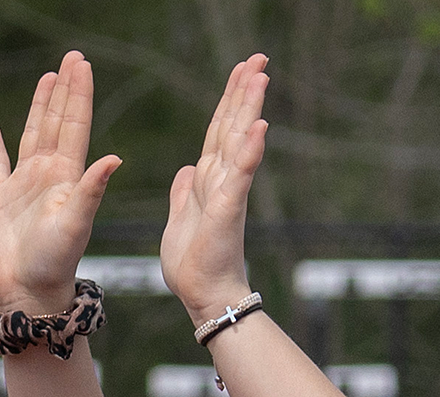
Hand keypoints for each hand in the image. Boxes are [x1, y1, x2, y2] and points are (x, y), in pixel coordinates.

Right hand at [0, 51, 121, 313]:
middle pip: (57, 123)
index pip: (75, 125)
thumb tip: (114, 157)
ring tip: (47, 78)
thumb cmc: (55, 263)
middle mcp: (49, 176)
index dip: (78, 94)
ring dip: (38, 107)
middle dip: (64, 90)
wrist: (29, 294)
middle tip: (72, 58)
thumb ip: (91, 190)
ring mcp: (23, 186)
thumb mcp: (76, 224)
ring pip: (31, 135)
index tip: (82, 64)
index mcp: (68, 177)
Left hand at [161, 54, 268, 325]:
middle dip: (243, 91)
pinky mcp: (227, 210)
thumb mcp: (179, 217)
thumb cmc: (194, 263)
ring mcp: (228, 193)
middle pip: (232, 125)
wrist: (203, 295)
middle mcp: (222, 179)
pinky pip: (240, 175)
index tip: (240, 70)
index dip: (228, 99)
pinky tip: (260, 127)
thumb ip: (184, 191)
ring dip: (249, 109)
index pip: (219, 130)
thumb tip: (186, 169)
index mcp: (207, 179)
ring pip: (239, 141)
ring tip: (260, 76)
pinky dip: (249, 151)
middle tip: (258, 57)